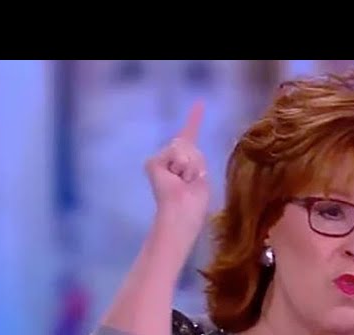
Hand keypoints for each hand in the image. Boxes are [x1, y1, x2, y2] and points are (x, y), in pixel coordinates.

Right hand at [145, 101, 209, 241]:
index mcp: (186, 162)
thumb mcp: (200, 176)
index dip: (195, 119)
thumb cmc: (195, 203)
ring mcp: (160, 161)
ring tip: (184, 181)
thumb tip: (180, 143)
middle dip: (196, 162)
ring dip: (190, 166)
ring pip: (184, 148)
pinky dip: (180, 165)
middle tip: (190, 182)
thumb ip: (193, 157)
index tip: (200, 103)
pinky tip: (175, 178)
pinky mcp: (153, 163)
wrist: (182, 212)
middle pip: (191, 145)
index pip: (191, 135)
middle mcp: (171, 158)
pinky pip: (174, 153)